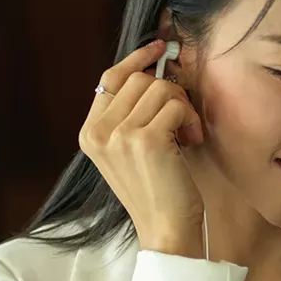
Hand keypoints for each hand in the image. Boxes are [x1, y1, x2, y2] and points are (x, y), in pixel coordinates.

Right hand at [80, 40, 205, 255]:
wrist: (165, 230)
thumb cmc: (156, 191)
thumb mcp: (129, 151)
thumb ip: (128, 115)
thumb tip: (152, 69)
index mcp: (89, 134)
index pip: (109, 79)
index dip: (136, 60)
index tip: (158, 50)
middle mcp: (99, 132)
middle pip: (139, 79)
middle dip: (169, 92)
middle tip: (181, 119)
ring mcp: (121, 135)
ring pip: (160, 88)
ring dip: (182, 106)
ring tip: (186, 134)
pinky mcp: (147, 140)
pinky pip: (176, 105)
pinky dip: (190, 118)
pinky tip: (191, 139)